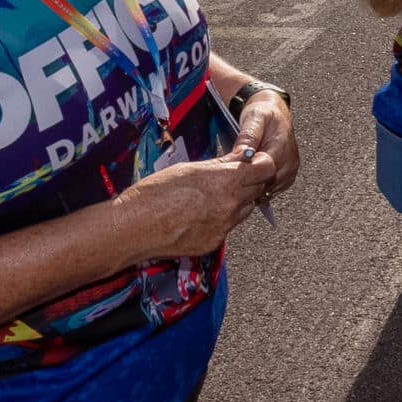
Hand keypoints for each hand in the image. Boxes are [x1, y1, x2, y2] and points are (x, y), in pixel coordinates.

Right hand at [114, 151, 276, 261]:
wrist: (135, 228)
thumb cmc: (155, 193)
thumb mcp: (190, 169)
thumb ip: (220, 165)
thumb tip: (240, 159)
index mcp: (226, 181)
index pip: (266, 168)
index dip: (260, 163)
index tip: (252, 160)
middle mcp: (231, 205)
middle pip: (258, 189)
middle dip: (250, 181)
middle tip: (232, 176)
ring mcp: (224, 227)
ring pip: (245, 209)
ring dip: (238, 201)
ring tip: (213, 196)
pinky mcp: (214, 243)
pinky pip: (228, 227)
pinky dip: (221, 219)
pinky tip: (201, 214)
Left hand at [232, 91, 297, 195]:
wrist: (274, 112)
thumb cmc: (264, 113)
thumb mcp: (253, 117)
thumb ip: (248, 137)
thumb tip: (243, 154)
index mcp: (282, 147)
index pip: (263, 171)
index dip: (245, 174)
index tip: (231, 171)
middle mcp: (290, 162)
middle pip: (265, 184)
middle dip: (247, 182)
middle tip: (231, 176)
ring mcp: (290, 171)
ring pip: (267, 190)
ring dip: (253, 186)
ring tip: (240, 176)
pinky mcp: (287, 177)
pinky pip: (270, 191)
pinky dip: (258, 188)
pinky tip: (249, 179)